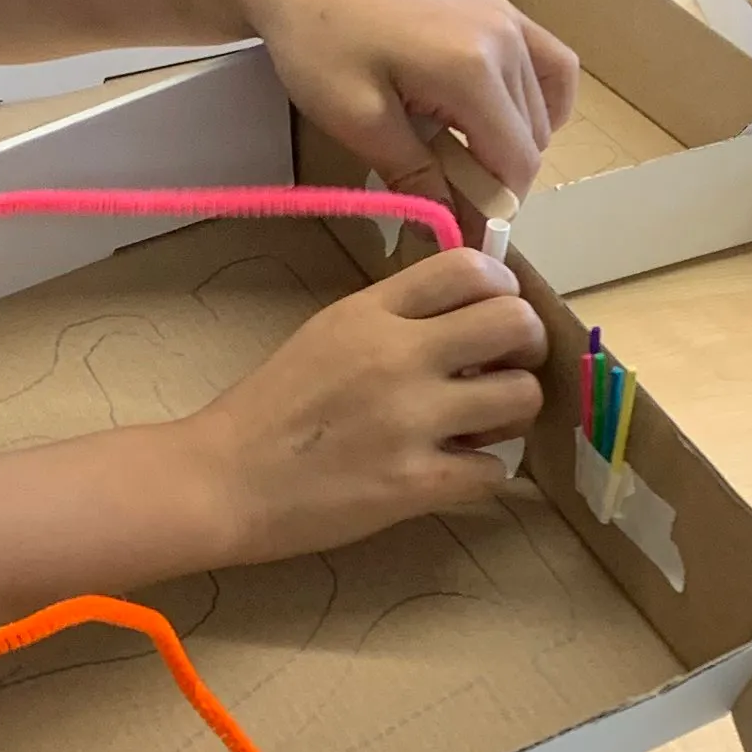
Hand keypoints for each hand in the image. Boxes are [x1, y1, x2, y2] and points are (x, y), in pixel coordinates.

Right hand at [188, 246, 542, 559]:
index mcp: (372, 311)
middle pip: (513, 323)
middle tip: (506, 366)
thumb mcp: (330, 332)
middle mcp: (399, 356)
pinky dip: (482, 472)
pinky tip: (454, 470)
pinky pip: (494, 470)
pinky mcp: (416, 484)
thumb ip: (395, 318)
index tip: (497, 311)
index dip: (503, 287)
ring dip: (512, 412)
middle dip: (525, 345)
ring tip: (481, 422)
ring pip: (521, 397)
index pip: (470, 267)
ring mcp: (411, 421)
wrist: (226, 478)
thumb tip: (467, 322)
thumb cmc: (273, 405)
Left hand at [237, 0, 579, 204]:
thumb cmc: (318, 45)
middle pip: (531, 140)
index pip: (516, 164)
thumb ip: (415, 177)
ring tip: (462, 159)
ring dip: (512, 144)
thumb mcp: (357, 122)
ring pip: (541, 108)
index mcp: (473, 70)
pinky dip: (543, 100)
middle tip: (449, 199)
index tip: (461, 235)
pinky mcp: (496, 7)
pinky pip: (549, 63)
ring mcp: (505, 17)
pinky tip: (509, 120)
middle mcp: (504, 40)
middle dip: (498, 180)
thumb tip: (451, 230)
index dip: (495, 211)